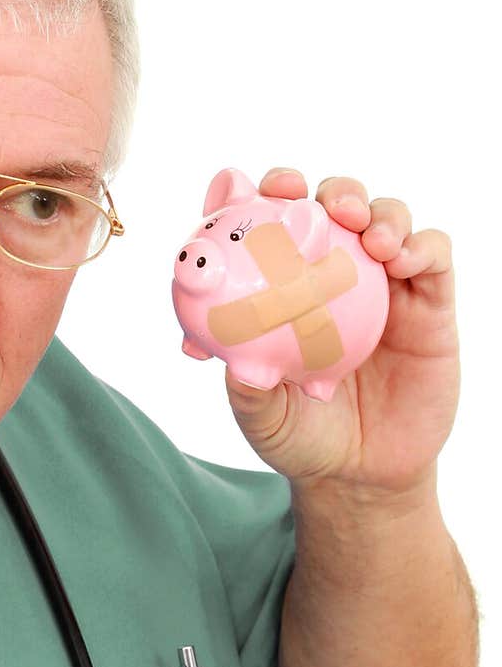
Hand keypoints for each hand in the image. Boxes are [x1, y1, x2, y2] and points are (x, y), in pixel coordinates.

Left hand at [224, 169, 458, 497]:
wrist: (363, 476)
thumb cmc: (302, 437)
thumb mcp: (265, 419)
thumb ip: (248, 392)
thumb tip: (232, 365)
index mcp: (288, 285)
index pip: (279, 221)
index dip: (269, 194)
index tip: (260, 191)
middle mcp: (337, 275)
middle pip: (338, 206)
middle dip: (331, 192)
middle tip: (323, 206)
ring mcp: (386, 285)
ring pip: (388, 219)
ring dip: (378, 211)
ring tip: (368, 235)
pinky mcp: (431, 304)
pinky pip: (433, 257)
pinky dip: (421, 245)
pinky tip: (401, 258)